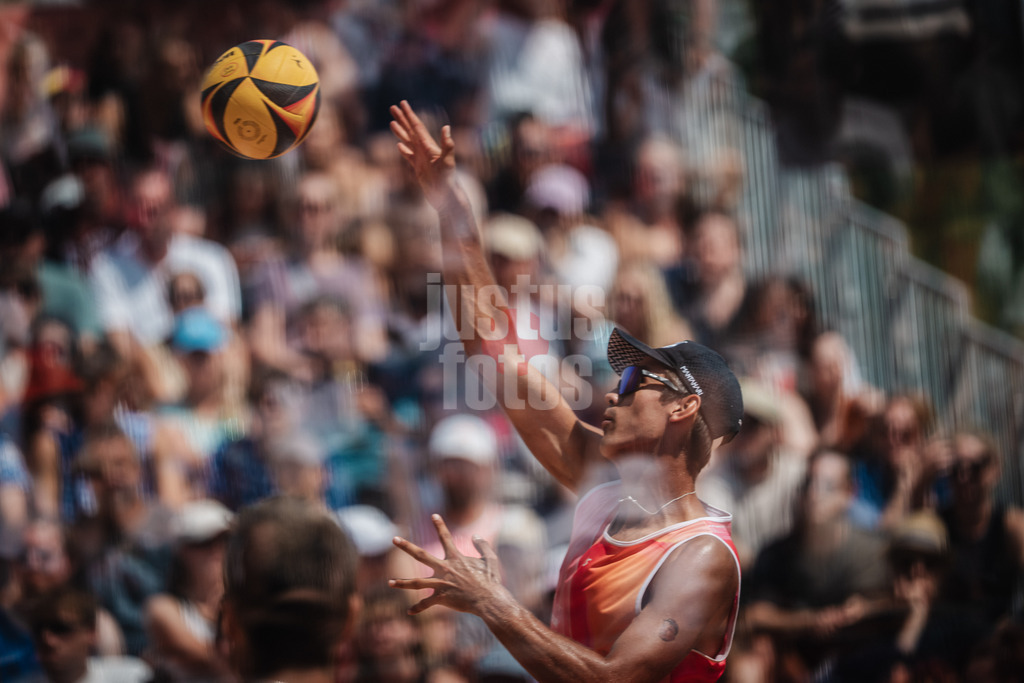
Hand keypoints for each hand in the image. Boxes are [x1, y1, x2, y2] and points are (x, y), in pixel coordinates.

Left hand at [389, 514, 509, 614]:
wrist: (489, 600)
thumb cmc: (491, 580)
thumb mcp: (490, 559)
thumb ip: (482, 546)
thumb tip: (475, 536)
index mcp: (456, 558)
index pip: (445, 537)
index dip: (440, 525)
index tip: (433, 515)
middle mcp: (445, 568)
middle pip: (421, 555)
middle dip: (406, 546)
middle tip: (394, 538)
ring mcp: (442, 584)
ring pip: (417, 583)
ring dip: (402, 583)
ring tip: (390, 582)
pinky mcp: (442, 598)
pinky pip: (426, 604)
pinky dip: (418, 608)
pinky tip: (409, 612)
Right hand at [390, 101, 456, 209]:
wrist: (446, 197)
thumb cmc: (448, 180)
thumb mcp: (448, 162)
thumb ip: (447, 145)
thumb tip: (446, 127)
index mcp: (429, 146)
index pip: (417, 126)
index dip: (409, 115)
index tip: (402, 103)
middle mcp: (425, 150)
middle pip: (411, 130)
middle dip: (402, 118)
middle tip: (393, 107)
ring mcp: (421, 159)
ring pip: (409, 141)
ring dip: (401, 131)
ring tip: (392, 122)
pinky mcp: (419, 169)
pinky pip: (409, 156)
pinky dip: (403, 150)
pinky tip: (399, 145)